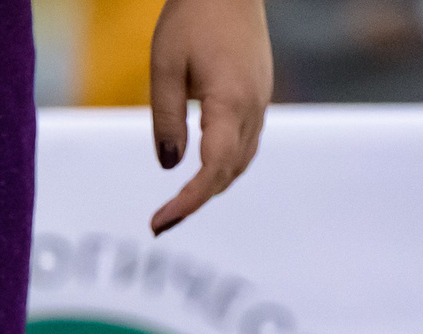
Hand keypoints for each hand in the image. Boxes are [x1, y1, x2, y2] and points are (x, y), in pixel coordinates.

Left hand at [149, 0, 272, 236]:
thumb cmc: (193, 17)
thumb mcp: (165, 67)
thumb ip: (166, 119)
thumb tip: (169, 166)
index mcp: (231, 103)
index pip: (212, 170)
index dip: (188, 203)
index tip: (160, 223)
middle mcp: (254, 109)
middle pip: (228, 173)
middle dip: (196, 201)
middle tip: (161, 222)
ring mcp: (262, 103)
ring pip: (240, 162)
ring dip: (211, 186)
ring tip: (178, 203)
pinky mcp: (260, 96)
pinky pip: (245, 143)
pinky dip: (224, 165)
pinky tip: (202, 169)